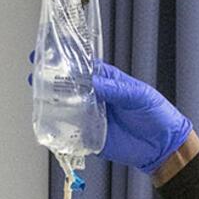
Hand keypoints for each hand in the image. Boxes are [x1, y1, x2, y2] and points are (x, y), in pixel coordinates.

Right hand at [28, 55, 191, 173]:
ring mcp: (92, 117)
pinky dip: (59, 129)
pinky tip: (48, 123)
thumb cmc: (157, 114)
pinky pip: (71, 133)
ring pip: (66, 108)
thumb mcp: (139, 95)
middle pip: (68, 87)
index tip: (44, 53)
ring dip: (51, 103)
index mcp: (108, 82)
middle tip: (35, 76)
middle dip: (49, 81)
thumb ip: (116, 89)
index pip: (82, 67)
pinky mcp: (91, 137)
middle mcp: (96, 98)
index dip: (63, 60)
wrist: (164, 145)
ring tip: (37, 97)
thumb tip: (93, 82)